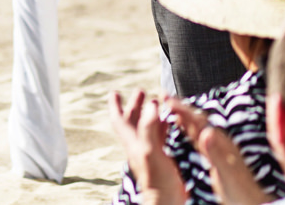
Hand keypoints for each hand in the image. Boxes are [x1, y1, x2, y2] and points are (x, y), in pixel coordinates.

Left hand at [108, 90, 184, 204]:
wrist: (166, 199)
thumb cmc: (157, 179)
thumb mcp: (150, 150)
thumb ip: (149, 128)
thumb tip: (151, 105)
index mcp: (132, 142)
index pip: (119, 119)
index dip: (115, 105)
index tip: (114, 92)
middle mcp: (139, 145)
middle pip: (133, 120)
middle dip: (135, 105)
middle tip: (141, 91)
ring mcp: (150, 151)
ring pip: (147, 127)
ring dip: (150, 114)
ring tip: (156, 102)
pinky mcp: (162, 158)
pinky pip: (160, 137)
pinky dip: (163, 127)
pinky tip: (170, 123)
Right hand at [169, 98, 269, 204]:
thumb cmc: (242, 195)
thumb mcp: (226, 174)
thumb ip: (216, 152)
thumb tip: (206, 131)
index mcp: (222, 145)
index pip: (198, 120)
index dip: (182, 108)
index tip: (166, 97)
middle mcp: (223, 144)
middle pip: (199, 119)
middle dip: (182, 107)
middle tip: (165, 96)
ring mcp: (222, 150)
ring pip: (200, 127)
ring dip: (186, 116)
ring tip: (172, 108)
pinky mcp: (221, 158)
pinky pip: (202, 138)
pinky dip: (191, 130)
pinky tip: (188, 131)